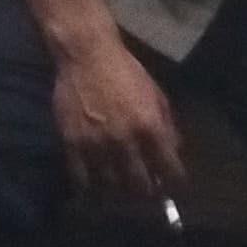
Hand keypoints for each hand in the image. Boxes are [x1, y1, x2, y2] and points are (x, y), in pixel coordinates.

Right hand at [51, 39, 184, 202]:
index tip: (173, 187)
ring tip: (122, 189)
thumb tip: (174, 153)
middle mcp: (125, 141)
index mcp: (150, 127)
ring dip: (120, 190)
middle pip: (140, 186)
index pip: (169, 170)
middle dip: (147, 192)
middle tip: (146, 190)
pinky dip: (91, 187)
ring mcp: (97, 145)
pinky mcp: (72, 144)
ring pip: (111, 186)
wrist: (87, 55)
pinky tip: (96, 185)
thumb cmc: (126, 72)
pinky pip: (82, 179)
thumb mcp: (156, 95)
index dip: (174, 183)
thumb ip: (167, 126)